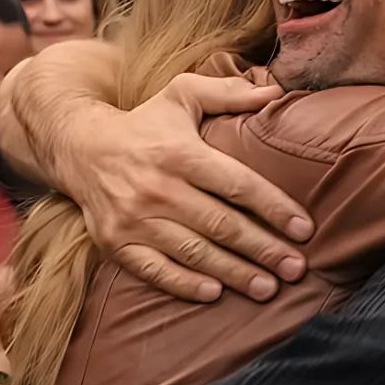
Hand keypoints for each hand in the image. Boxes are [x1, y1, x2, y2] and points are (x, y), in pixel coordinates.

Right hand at [65, 73, 313, 302]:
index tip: (305, 230)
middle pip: (221, 225)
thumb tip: (275, 90)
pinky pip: (153, 270)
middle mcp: (157, 188)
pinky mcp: (114, 242)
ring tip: (268, 288)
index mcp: (180, 153)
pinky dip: (183, 284)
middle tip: (296, 269)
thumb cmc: (144, 123)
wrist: (79, 147)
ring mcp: (133, 219)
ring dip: (233, 273)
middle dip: (262, 249)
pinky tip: (214, 294)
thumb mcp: (182, 94)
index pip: (237, 185)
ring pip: (193, 252)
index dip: (274, 208)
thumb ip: (229, 92)